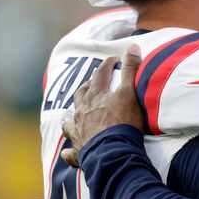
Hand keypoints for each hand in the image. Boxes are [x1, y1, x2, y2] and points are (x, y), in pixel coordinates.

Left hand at [61, 44, 143, 166]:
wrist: (114, 152)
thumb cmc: (123, 122)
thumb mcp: (130, 93)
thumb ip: (131, 70)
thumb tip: (133, 46)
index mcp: (96, 96)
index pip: (100, 74)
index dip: (108, 65)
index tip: (115, 60)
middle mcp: (83, 111)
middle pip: (81, 94)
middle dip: (87, 86)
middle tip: (93, 84)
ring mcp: (79, 131)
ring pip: (70, 120)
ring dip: (71, 115)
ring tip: (71, 113)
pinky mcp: (80, 151)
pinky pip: (70, 152)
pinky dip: (68, 152)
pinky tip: (66, 152)